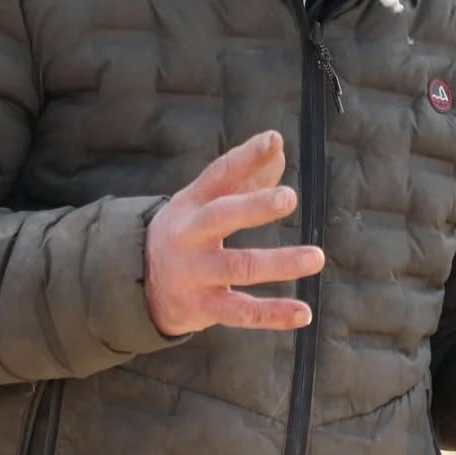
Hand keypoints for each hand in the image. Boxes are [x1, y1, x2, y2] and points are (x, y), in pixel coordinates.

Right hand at [144, 130, 324, 335]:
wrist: (139, 281)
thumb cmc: (188, 231)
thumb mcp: (206, 201)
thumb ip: (244, 178)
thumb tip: (278, 152)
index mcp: (194, 202)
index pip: (219, 174)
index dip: (245, 157)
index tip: (273, 140)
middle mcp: (191, 235)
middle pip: (221, 217)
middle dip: (254, 206)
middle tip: (289, 197)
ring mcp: (196, 272)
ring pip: (238, 266)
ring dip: (279, 263)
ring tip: (316, 257)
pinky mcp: (203, 306)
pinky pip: (241, 312)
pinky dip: (273, 314)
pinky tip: (304, 313)